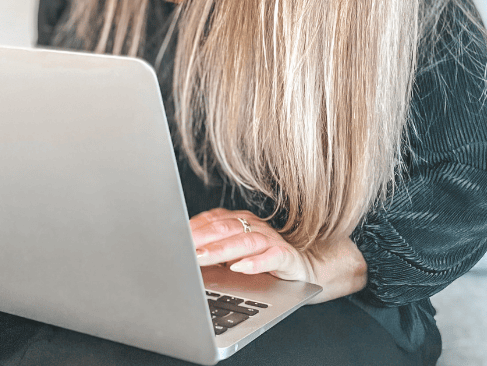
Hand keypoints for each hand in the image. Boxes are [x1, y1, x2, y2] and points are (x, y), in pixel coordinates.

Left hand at [189, 208, 366, 301]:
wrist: (312, 266)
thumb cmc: (270, 259)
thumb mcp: (240, 252)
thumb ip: (217, 247)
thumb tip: (185, 249)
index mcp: (242, 222)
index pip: (215, 219)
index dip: (194, 226)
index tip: (173, 233)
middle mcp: (256, 227)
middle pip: (225, 228)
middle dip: (201, 237)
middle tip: (181, 247)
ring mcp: (272, 240)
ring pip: (244, 241)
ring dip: (221, 249)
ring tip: (201, 258)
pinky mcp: (288, 257)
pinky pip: (271, 257)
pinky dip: (255, 262)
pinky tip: (240, 267)